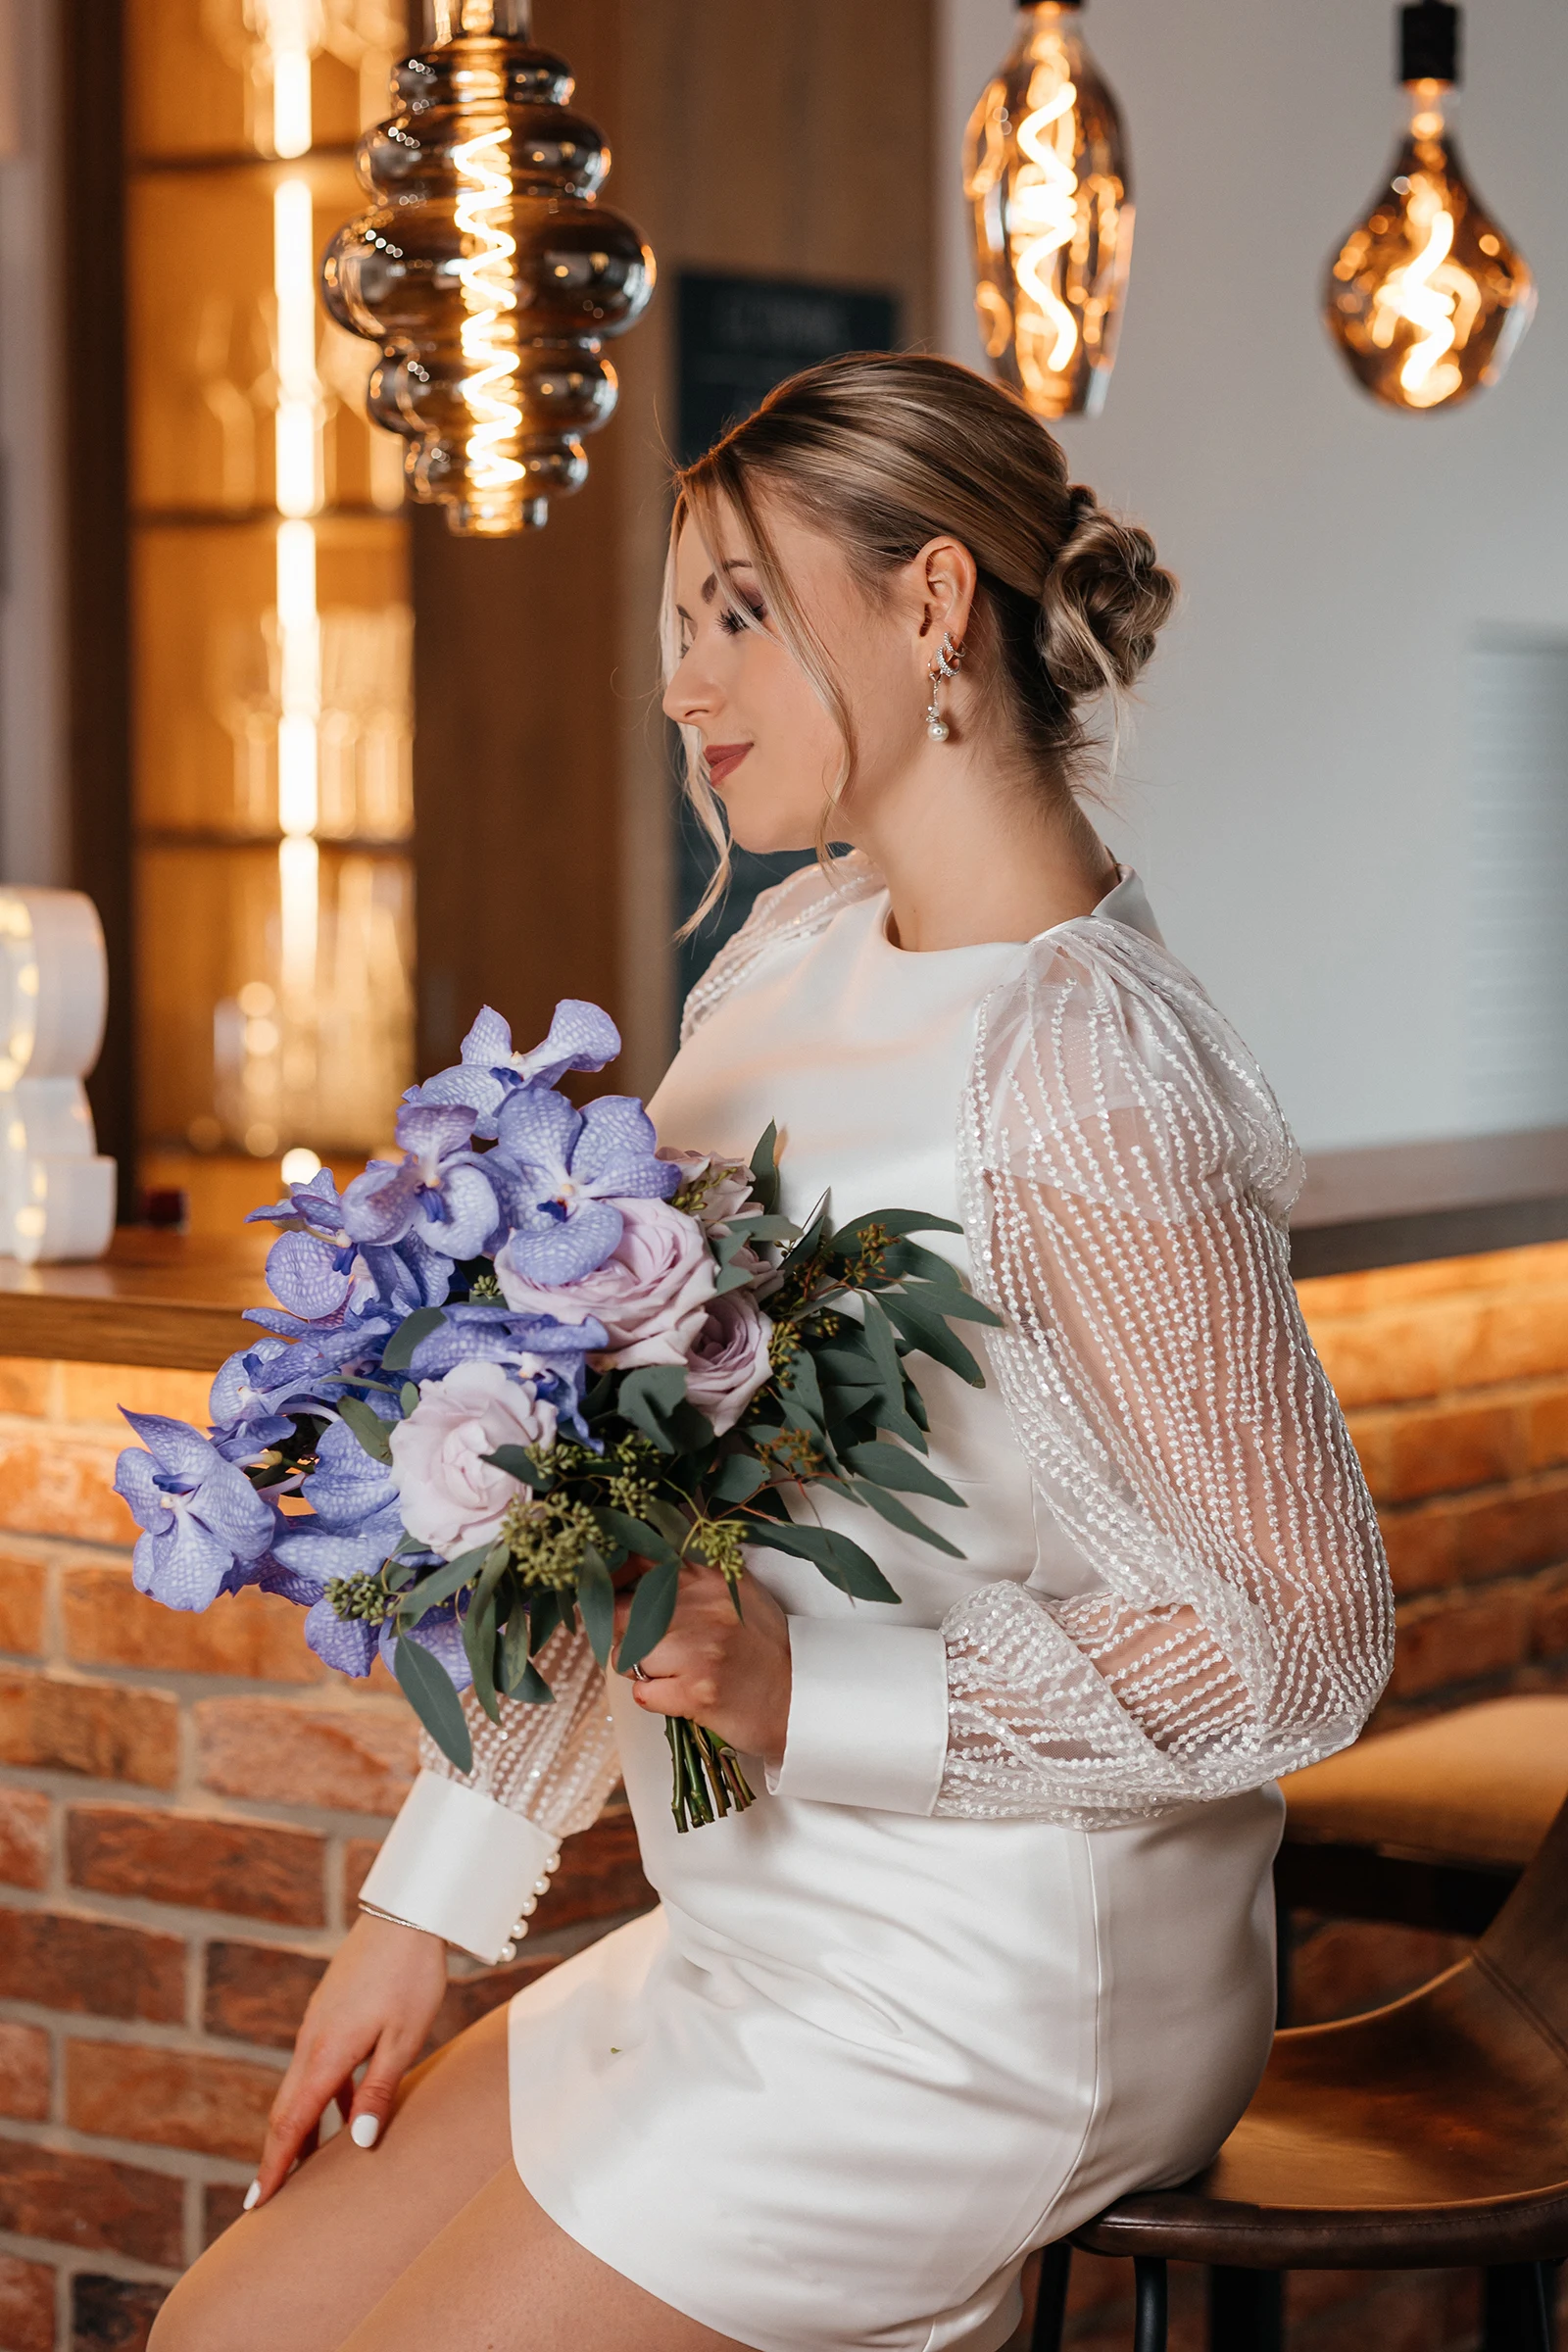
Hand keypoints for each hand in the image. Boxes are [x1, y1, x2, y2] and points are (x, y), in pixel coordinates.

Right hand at [250, 1911, 447, 2205]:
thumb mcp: (403, 2038)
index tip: (257, 2203)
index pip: (292, 2121)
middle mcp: (312, 2040)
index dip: (274, 2165)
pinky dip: (317, 2097)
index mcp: (326, 2053)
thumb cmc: (411, 1976)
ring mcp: (319, 2023)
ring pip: (299, 2086)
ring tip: (303, 2167)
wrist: (406, 1913)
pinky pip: (315, 2065)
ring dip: (297, 2127)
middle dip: (276, 2154)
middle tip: (266, 2198)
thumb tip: (357, 2142)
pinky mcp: (330, 2011)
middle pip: (286, 2108)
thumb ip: (379, 2090)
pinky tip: (340, 2110)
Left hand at [615, 1562, 791, 1759]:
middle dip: (624, 1634)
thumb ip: (694, 1580)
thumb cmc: (765, 1648)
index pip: (641, 1561)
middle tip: (645, 1647)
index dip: (614, 1577)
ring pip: (627, 1657)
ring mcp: (697, 1650)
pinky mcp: (695, 1692)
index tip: (608, 1593)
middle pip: (622, 1613)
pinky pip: (643, 1694)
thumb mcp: (737, 1593)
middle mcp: (700, 1608)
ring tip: (676, 1674)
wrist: (800, 1696)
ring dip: (642, 1671)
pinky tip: (682, 1695)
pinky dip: (655, 1699)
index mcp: (708, 1579)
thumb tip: (640, 1575)